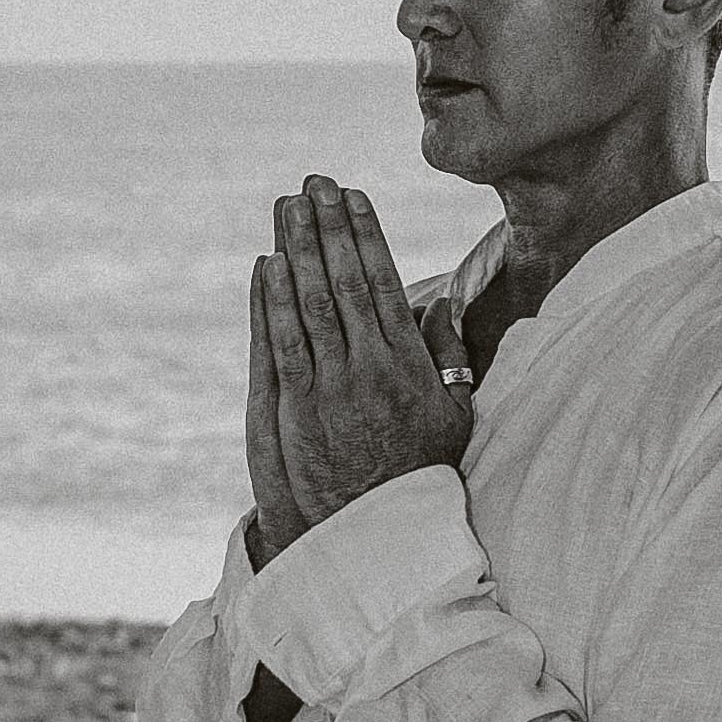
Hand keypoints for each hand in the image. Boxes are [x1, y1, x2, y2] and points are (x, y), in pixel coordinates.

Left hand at [255, 175, 471, 543]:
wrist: (380, 538)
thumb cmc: (420, 475)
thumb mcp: (455, 416)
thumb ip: (448, 359)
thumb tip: (440, 305)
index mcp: (410, 365)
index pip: (383, 282)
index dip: (366, 234)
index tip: (353, 196)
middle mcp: (371, 370)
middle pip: (344, 282)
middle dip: (328, 227)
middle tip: (314, 183)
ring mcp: (332, 390)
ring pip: (311, 306)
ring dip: (297, 251)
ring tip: (287, 208)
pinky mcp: (298, 412)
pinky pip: (282, 346)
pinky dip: (272, 303)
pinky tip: (266, 266)